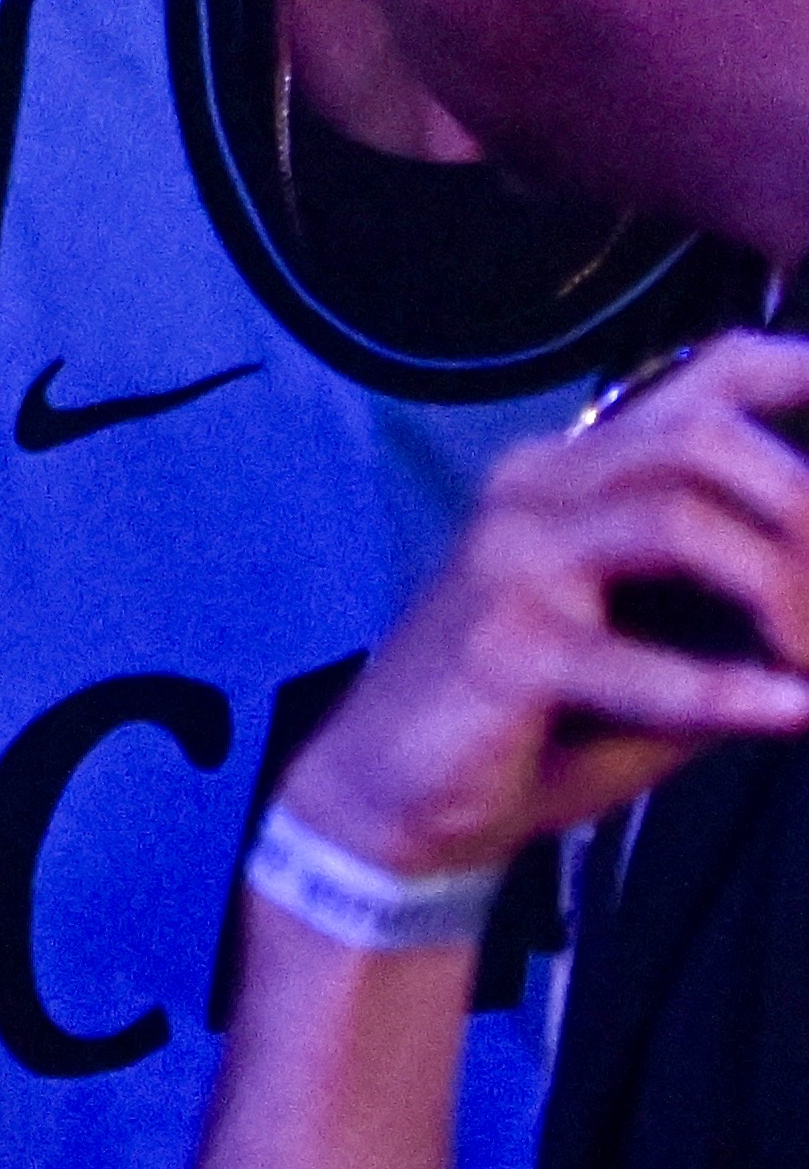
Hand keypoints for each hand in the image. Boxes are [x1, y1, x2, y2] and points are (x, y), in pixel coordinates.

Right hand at [275, 331, 808, 881]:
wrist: (400, 797)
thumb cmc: (543, 721)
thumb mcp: (662, 649)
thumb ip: (744, 613)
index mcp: (576, 473)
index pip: (701, 379)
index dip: (796, 370)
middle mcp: (538, 488)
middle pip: (705, 438)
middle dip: (806, 512)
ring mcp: (512, 558)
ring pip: (679, 519)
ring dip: (782, 594)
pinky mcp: (503, 644)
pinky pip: (641, 660)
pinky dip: (732, 691)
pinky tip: (791, 711)